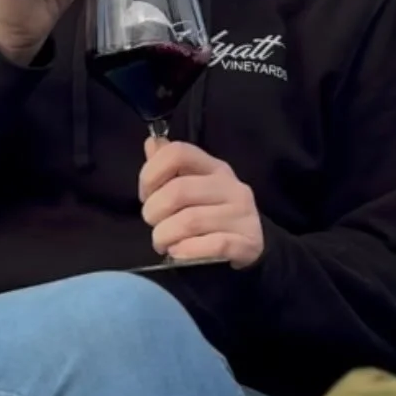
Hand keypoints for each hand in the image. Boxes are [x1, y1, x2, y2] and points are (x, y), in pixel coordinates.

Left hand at [139, 139, 263, 268]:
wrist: (250, 247)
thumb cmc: (212, 215)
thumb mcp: (193, 187)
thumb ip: (170, 166)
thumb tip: (152, 142)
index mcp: (214, 167)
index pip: (178, 153)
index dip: (150, 173)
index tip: (145, 195)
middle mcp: (231, 186)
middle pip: (179, 190)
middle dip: (154, 211)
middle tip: (153, 224)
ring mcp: (242, 214)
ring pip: (190, 221)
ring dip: (165, 235)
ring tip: (162, 243)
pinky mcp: (248, 242)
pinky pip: (212, 245)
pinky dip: (186, 251)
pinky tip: (178, 253)